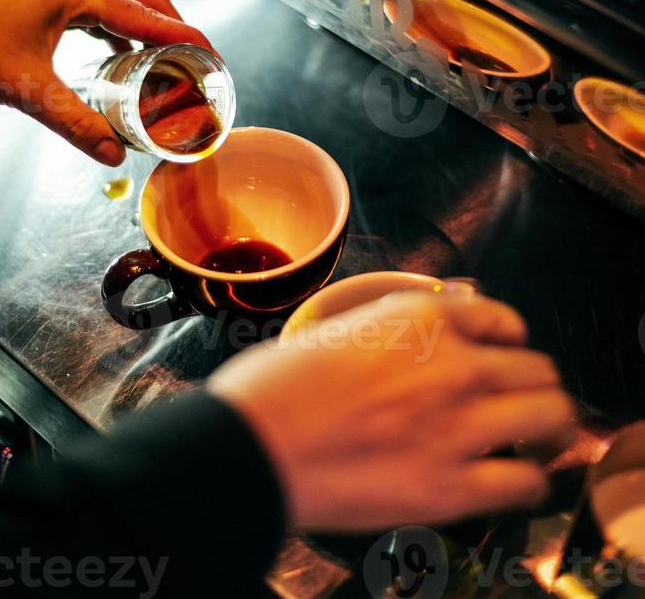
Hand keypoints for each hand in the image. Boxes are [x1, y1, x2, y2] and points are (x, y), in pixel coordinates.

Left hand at [0, 0, 212, 165]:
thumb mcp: (27, 89)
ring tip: (165, 59)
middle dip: (174, 25)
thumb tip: (112, 153)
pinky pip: (95, 6)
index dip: (185, 37)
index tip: (212, 54)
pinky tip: (118, 55)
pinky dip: (117, 28)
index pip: (148, 16)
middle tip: (196, 56)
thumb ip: (75, 123)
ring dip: (146, 25)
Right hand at [209, 291, 573, 531]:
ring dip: (546, 426)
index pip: (504, 317)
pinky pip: (525, 481)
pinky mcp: (451, 486)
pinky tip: (514, 479)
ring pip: (551, 416)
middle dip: (533, 383)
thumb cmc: (277, 385)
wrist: (250, 444)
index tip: (504, 354)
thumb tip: (433, 316)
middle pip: (538, 368)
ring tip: (533, 437)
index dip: (509, 339)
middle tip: (521, 401)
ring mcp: (459, 425)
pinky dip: (528, 480)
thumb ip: (395, 323)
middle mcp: (455, 363)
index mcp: (423, 317)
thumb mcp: (339, 325)